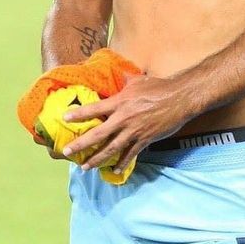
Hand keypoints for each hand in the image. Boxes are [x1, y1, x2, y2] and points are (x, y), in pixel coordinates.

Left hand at [60, 75, 190, 173]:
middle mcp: (124, 118)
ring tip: (85, 166)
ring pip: (111, 149)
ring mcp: (134, 131)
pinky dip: (122, 164)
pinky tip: (114, 171)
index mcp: (120, 102)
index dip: (79, 114)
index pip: (95, 109)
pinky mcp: (144, 139)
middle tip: (67, 151)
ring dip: (97, 159)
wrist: (179, 98)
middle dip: (81, 144)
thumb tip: (115, 72)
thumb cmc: (158, 87)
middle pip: (98, 134)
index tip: (65, 118)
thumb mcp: (137, 80)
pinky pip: (130, 154)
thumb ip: (123, 80)